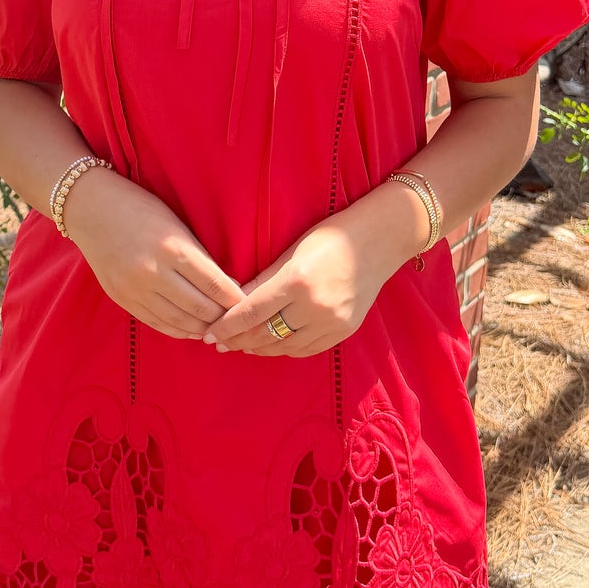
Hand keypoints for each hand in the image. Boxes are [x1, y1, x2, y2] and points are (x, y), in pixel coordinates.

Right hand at [62, 167, 247, 340]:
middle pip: (200, 308)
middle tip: (238, 321)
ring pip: (179, 321)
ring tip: (219, 329)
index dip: (236, 299)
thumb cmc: (140, 208)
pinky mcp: (122, 299)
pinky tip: (193, 330)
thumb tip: (227, 286)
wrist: (90, 208)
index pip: (215, 285)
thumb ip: (198, 256)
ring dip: (203, 328)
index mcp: (173, 248)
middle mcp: (153, 272)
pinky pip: (156, 323)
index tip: (250, 304)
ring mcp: (135, 289)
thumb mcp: (176, 224)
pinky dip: (179, 330)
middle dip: (223, 318)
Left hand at [198, 214, 397, 357]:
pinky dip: (286, 349)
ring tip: (242, 345)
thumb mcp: (291, 253)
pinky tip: (272, 345)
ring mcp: (332, 322)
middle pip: (265, 334)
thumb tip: (232, 301)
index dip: (227, 326)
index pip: (251, 312)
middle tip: (220, 343)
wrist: (378, 242)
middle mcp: (314, 306)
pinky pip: (307, 349)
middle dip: (238, 340)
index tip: (210, 335)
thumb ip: (262, 281)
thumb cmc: (330, 238)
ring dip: (260, 347)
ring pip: (285, 346)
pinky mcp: (344, 331)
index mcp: (296, 281)